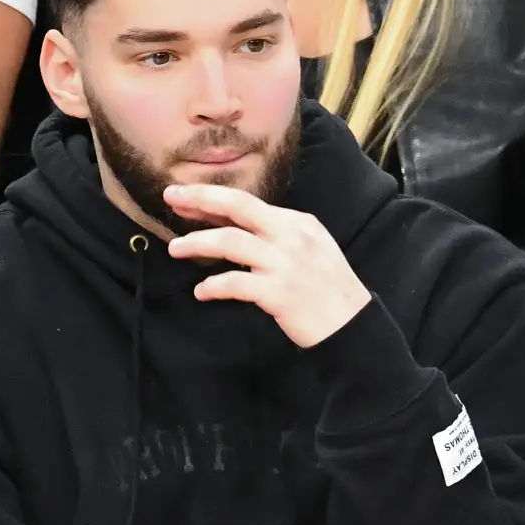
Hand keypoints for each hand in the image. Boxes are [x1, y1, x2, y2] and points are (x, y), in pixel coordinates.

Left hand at [160, 184, 372, 347]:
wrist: (353, 327)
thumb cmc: (329, 292)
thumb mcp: (312, 251)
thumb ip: (280, 237)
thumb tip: (239, 231)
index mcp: (298, 223)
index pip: (248, 204)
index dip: (214, 199)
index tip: (187, 198)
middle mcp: (291, 236)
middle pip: (238, 206)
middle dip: (201, 198)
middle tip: (170, 197)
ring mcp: (285, 263)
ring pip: (230, 242)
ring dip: (197, 243)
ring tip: (174, 249)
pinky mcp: (279, 292)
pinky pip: (236, 283)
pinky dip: (214, 286)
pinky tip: (201, 292)